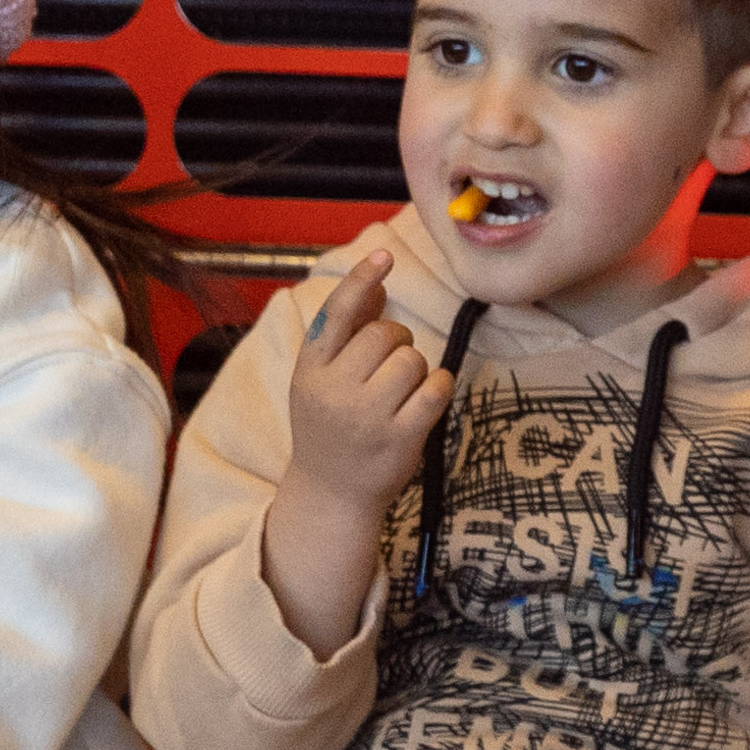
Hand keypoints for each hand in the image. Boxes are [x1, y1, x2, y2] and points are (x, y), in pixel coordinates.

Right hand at [284, 257, 454, 508]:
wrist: (332, 493)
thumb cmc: (331, 427)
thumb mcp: (322, 380)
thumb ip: (347, 334)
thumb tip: (376, 285)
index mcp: (310, 370)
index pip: (336, 314)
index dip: (360, 280)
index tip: (384, 256)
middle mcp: (333, 391)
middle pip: (384, 335)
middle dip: (397, 341)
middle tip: (389, 367)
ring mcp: (366, 418)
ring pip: (412, 360)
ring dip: (416, 368)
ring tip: (401, 391)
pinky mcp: (399, 439)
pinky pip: (435, 389)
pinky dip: (440, 386)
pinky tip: (428, 397)